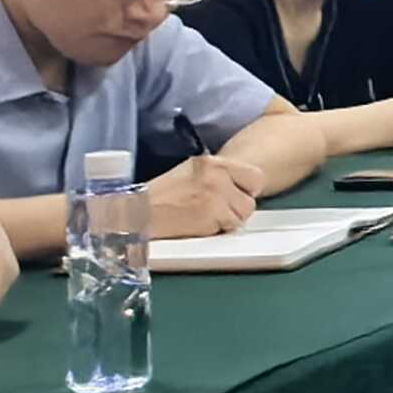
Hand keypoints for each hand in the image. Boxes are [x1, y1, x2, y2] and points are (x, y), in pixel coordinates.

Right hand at [142, 153, 263, 239]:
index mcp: (212, 163)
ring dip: (228, 220)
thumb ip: (217, 177)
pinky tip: (199, 224)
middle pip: (251, 198)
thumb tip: (240, 189)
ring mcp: (216, 194)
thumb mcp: (190, 174)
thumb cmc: (159, 197)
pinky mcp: (212, 213)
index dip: (247, 190)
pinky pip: (230, 226)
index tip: (236, 196)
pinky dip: (218, 229)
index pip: (256, 176)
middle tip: (216, 211)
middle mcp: (217, 175)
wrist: (136, 214)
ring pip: (243, 214)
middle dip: (237, 208)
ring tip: (203, 217)